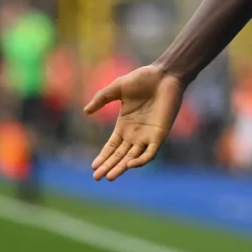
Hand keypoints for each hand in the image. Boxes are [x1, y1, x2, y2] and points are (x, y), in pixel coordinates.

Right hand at [84, 64, 185, 180]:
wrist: (165, 74)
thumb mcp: (117, 88)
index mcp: (125, 125)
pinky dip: (141, 160)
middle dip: (108, 166)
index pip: (112, 146)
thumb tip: (86, 111)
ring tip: (109, 177)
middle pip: (120, 155)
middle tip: (97, 178)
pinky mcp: (160, 134)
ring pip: (133, 157)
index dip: (103, 156)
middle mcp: (135, 133)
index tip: (93, 167)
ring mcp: (148, 135)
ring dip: (122, 167)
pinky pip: (150, 152)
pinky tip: (130, 164)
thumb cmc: (143, 79)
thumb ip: (101, 98)